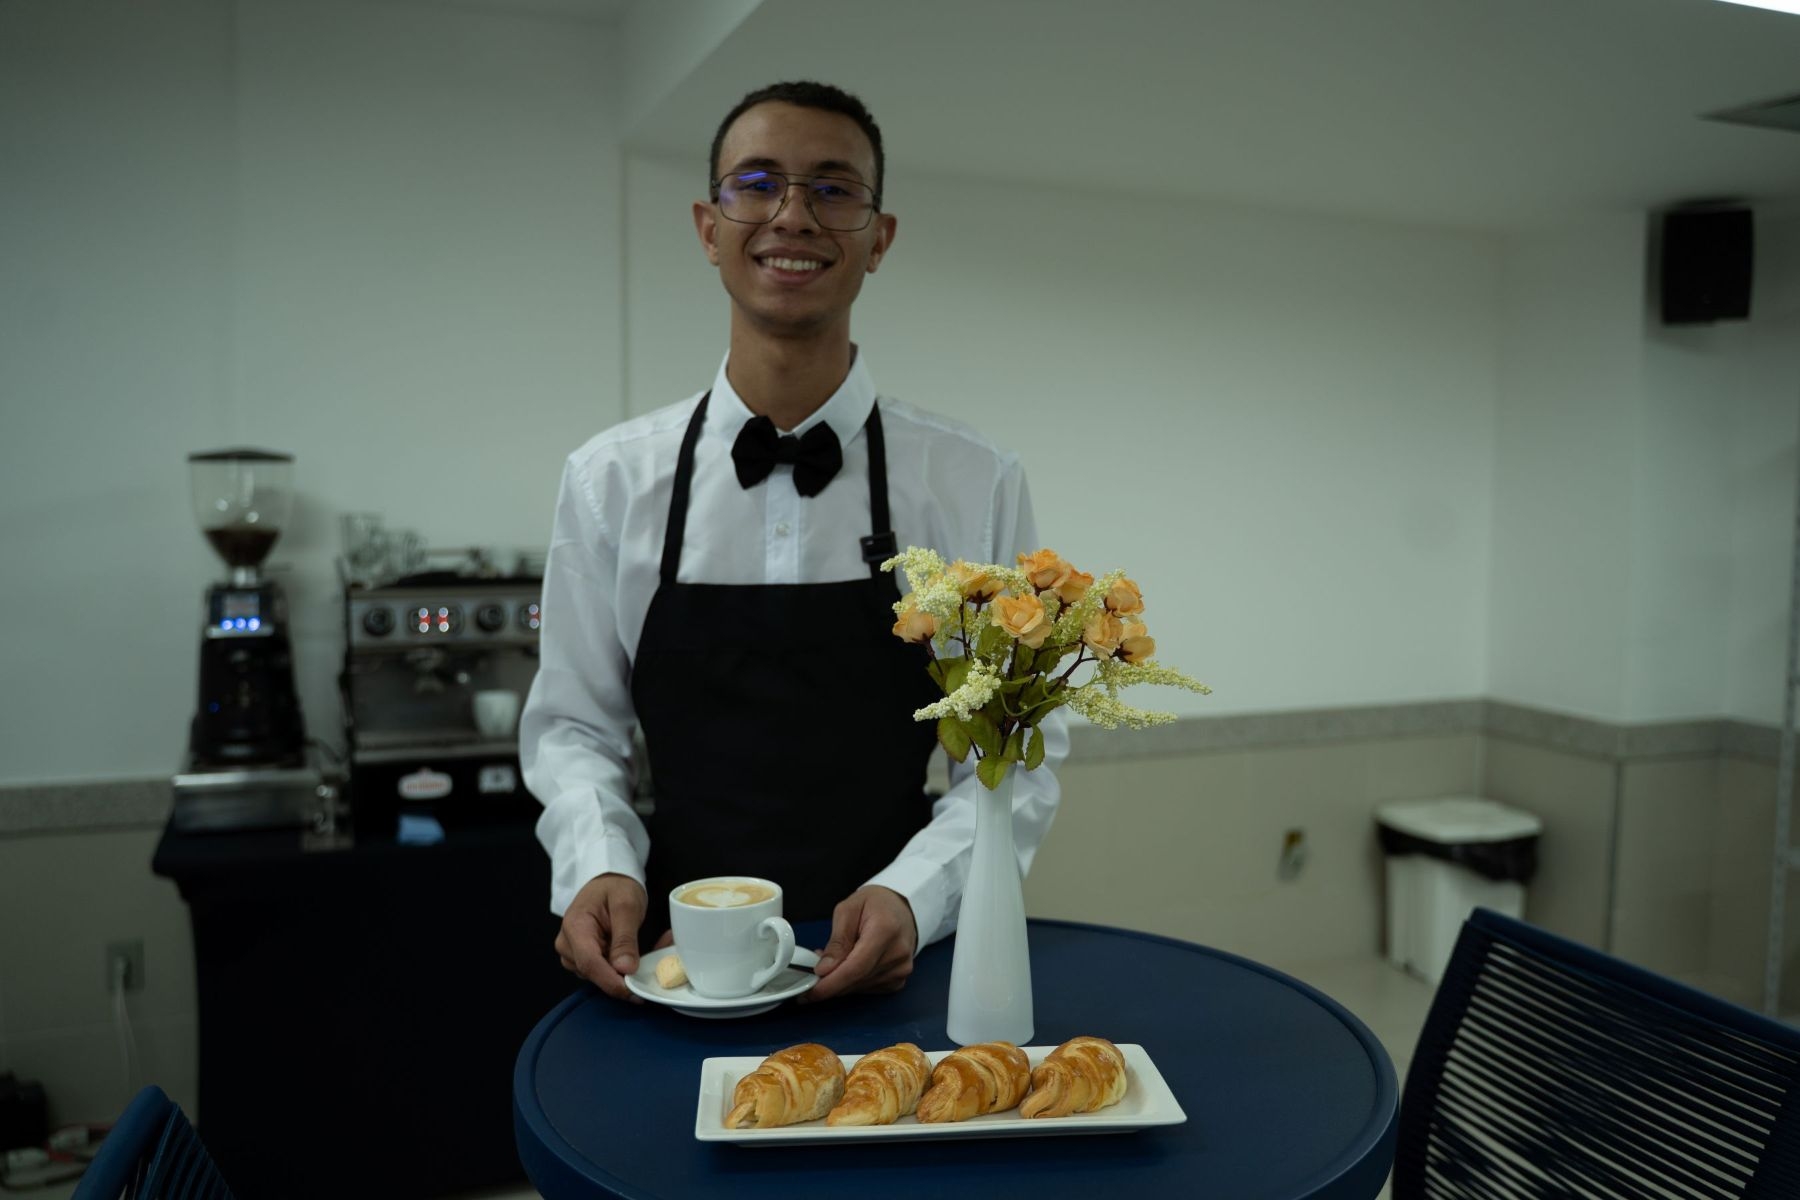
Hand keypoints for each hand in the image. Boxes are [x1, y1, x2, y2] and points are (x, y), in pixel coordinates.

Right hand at [555, 873, 648, 1001]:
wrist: (607, 881)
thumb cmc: (615, 887)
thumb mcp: (626, 905)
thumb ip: (625, 938)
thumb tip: (624, 969)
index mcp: (575, 927)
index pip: (590, 964)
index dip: (612, 981)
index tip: (634, 991)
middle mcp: (567, 944)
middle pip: (593, 973)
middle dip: (623, 976)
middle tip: (655, 969)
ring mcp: (573, 953)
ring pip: (599, 975)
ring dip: (623, 972)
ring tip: (647, 953)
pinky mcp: (583, 958)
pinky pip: (602, 971)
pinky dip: (620, 967)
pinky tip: (634, 956)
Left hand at [800, 885, 917, 1002]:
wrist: (901, 907)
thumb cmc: (875, 904)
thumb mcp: (847, 910)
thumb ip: (837, 941)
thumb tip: (825, 969)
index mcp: (885, 930)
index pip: (856, 967)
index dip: (832, 983)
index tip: (812, 990)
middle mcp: (898, 953)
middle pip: (857, 980)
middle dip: (830, 982)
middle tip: (812, 975)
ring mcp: (901, 968)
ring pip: (860, 987)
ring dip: (841, 981)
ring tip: (833, 961)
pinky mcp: (899, 979)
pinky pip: (869, 989)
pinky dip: (853, 982)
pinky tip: (849, 967)